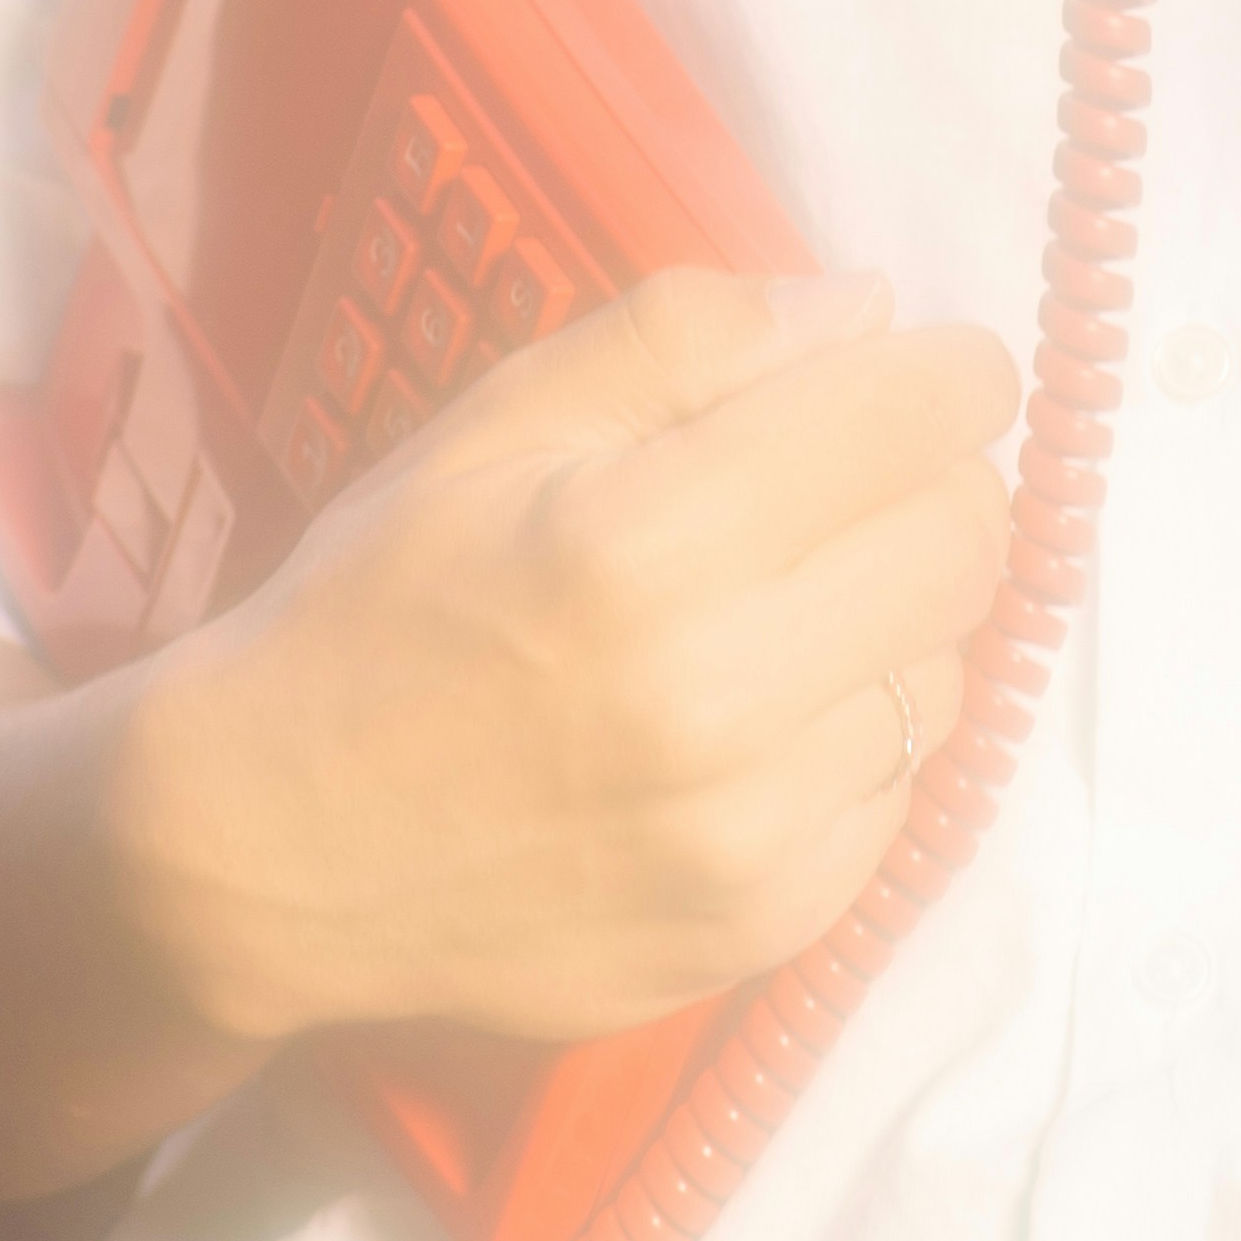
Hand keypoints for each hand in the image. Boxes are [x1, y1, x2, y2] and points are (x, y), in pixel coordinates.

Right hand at [92, 267, 1018, 1053]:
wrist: (272, 849)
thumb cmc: (381, 604)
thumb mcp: (499, 423)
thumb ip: (687, 340)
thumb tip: (871, 309)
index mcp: (651, 537)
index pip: (918, 420)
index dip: (943, 373)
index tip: (917, 369)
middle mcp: (726, 694)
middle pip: (968, 542)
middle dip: (931, 484)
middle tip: (847, 481)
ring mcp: (755, 833)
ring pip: (948, 671)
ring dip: (895, 618)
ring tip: (784, 607)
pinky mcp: (765, 931)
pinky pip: (900, 795)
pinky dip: (858, 738)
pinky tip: (758, 719)